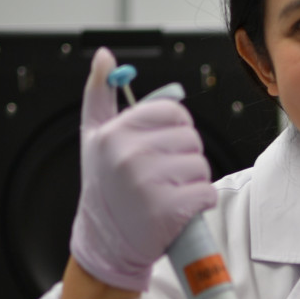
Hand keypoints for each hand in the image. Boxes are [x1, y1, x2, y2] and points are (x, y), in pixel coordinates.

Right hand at [69, 48, 216, 292]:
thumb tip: (105, 56)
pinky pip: (206, 193)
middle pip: (191, 139)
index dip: (175, 131)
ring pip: (201, 166)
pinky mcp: (167, 210)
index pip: (174, 112)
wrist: (105, 242)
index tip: (160, 149)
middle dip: (184, 157)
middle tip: (162, 176)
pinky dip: (199, 202)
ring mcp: (147, 183)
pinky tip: (178, 209)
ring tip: (168, 193)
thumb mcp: (94, 138)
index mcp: (115, 132)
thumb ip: (99, 94)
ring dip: (192, 181)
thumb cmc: (104, 187)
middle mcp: (129, 154)